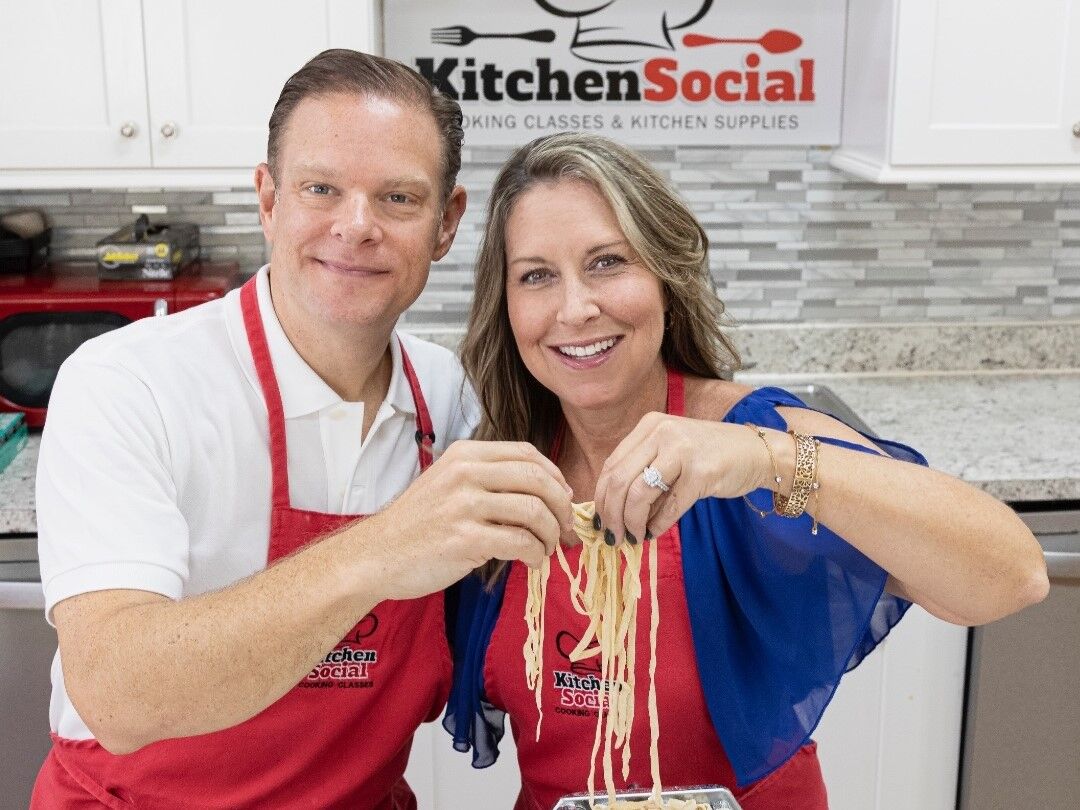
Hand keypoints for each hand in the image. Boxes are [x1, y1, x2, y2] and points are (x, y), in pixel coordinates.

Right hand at [361, 440, 574, 600]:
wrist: (376, 555)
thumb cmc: (418, 524)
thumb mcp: (449, 482)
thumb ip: (490, 479)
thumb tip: (550, 490)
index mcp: (465, 454)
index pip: (527, 454)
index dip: (555, 476)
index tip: (564, 498)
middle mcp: (465, 473)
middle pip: (537, 480)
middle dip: (562, 507)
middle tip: (565, 529)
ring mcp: (464, 505)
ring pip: (534, 512)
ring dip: (552, 535)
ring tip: (548, 549)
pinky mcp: (464, 539)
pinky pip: (521, 542)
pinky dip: (536, 554)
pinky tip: (533, 561)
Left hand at [593, 414, 769, 544]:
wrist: (756, 452)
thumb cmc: (709, 454)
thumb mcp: (669, 451)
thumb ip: (642, 471)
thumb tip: (611, 510)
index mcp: (649, 425)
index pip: (611, 465)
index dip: (600, 498)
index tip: (600, 521)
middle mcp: (662, 432)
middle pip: (619, 480)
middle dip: (612, 515)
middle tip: (613, 535)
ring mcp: (682, 451)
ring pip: (640, 494)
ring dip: (632, 522)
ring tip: (634, 537)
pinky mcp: (702, 473)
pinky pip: (670, 506)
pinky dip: (658, 525)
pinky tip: (654, 533)